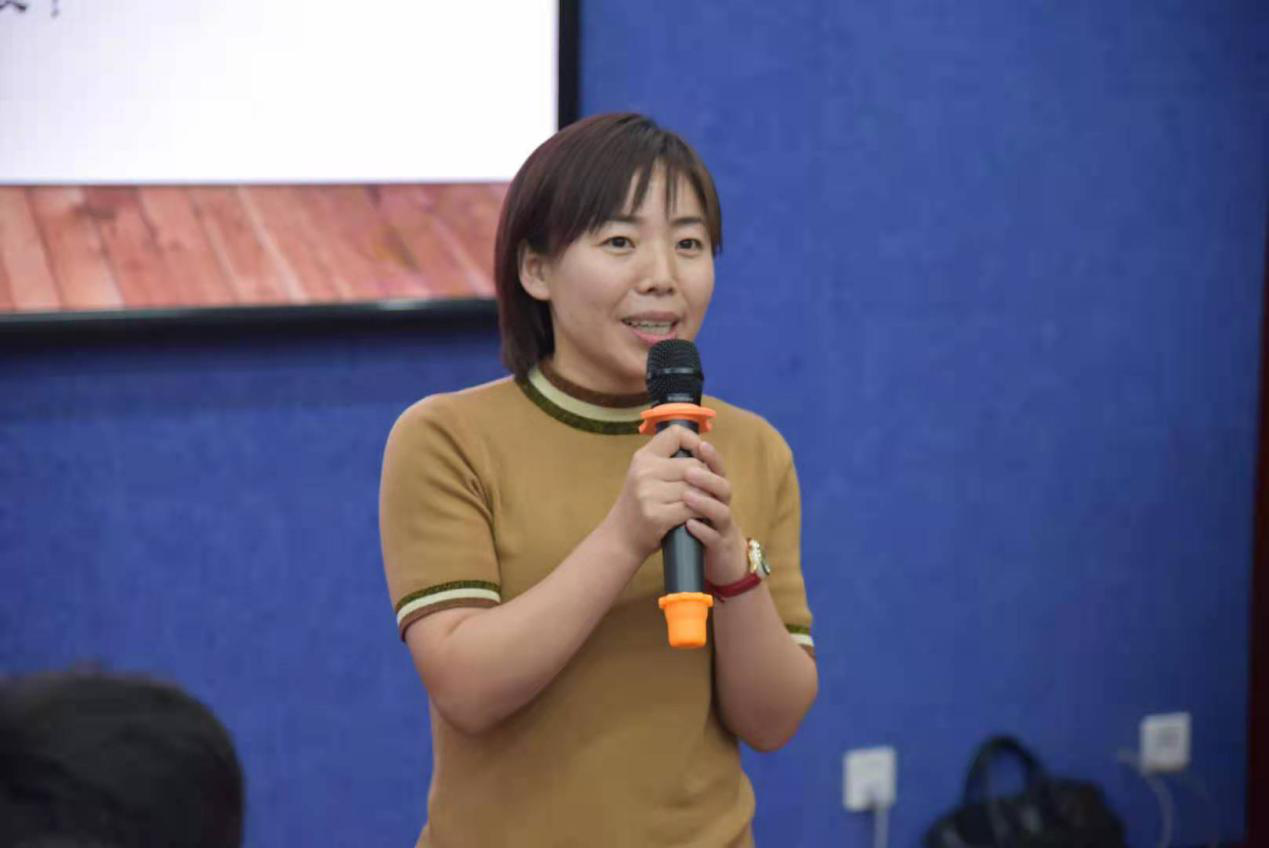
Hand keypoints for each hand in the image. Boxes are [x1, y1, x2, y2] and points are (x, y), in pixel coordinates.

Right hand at [602, 425, 711, 563]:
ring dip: (705, 497)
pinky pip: (692, 508)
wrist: (621, 537)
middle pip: (694, 464)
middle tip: (704, 489)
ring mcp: (649, 494)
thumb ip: (667, 460)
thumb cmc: (640, 505)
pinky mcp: (657, 515)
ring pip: (696, 487)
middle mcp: (644, 472)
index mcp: (643, 457)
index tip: (699, 456)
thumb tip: (703, 447)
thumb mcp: (645, 475)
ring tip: (702, 503)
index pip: (676, 434)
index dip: (694, 442)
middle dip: (705, 477)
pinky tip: (696, 517)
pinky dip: (699, 514)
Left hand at [681, 440, 748, 585]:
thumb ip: (688, 480)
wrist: (719, 560)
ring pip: (721, 511)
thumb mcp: (696, 500)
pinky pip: (714, 538)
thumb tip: (671, 452)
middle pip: (723, 486)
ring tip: (687, 497)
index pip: (717, 468)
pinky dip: (703, 531)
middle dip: (707, 477)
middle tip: (689, 472)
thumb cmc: (701, 524)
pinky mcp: (720, 547)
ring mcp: (723, 527)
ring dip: (705, 502)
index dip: (711, 456)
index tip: (700, 444)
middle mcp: (723, 506)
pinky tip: (690, 525)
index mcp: (716, 491)